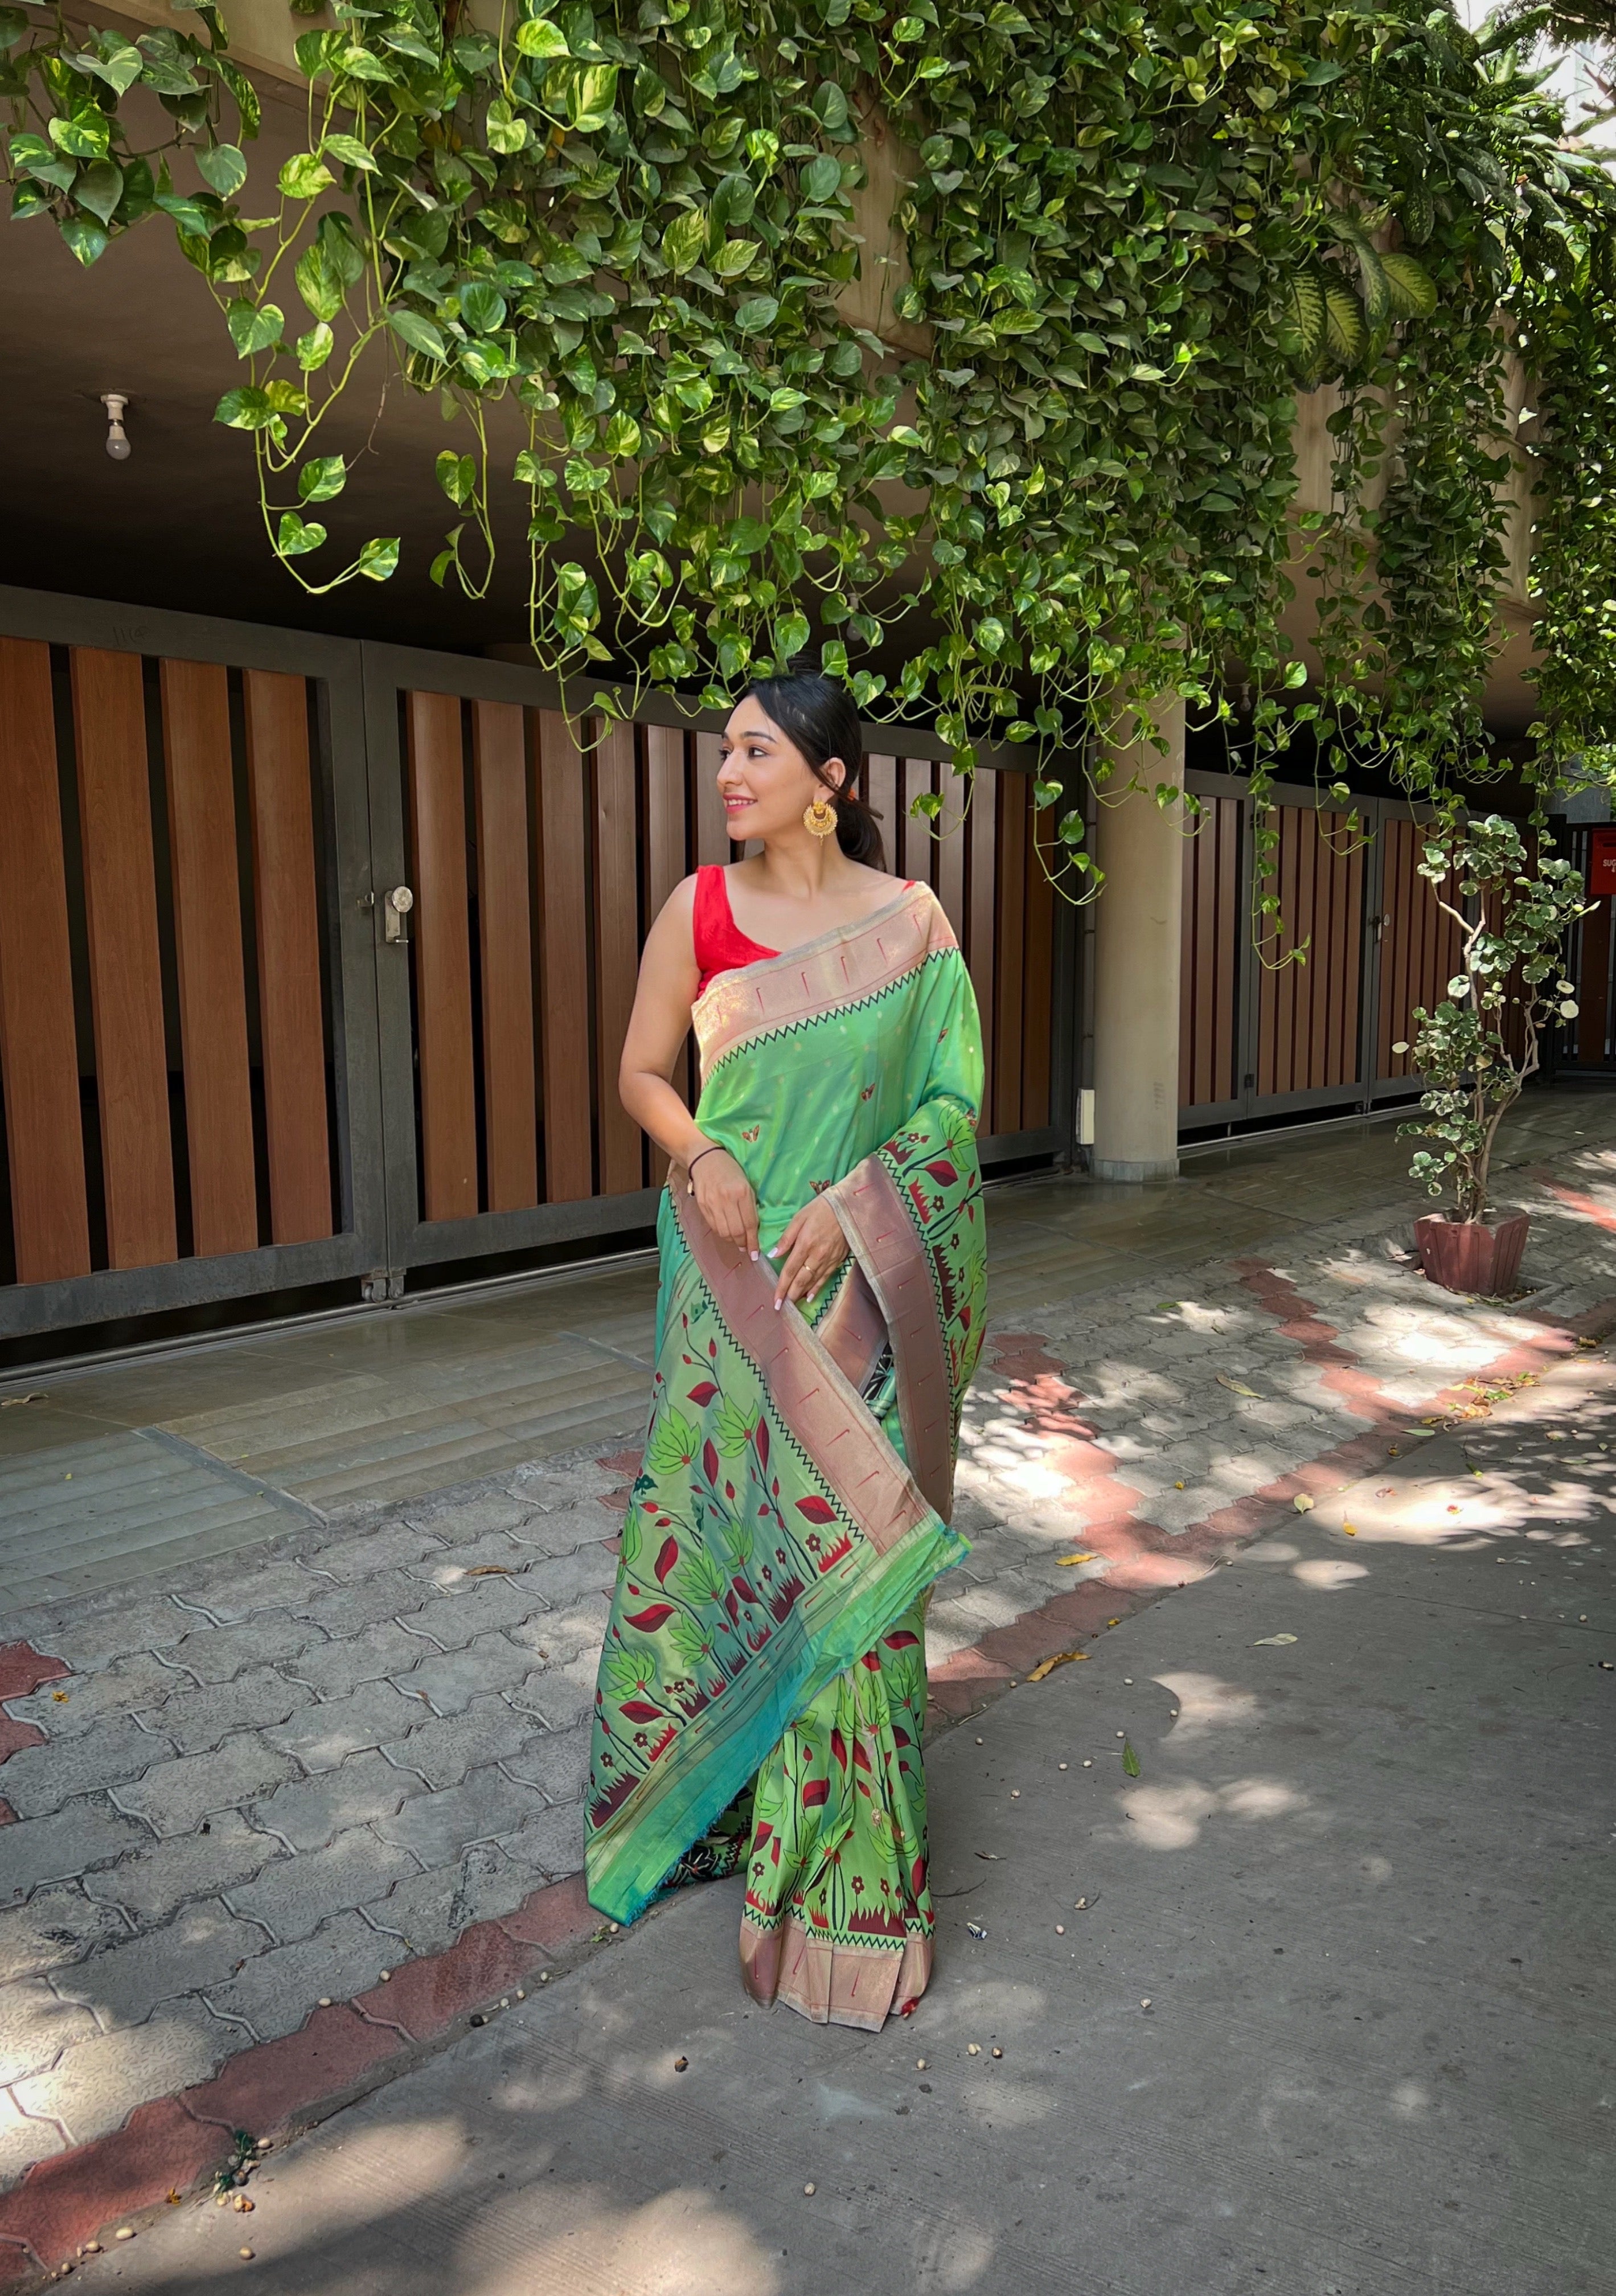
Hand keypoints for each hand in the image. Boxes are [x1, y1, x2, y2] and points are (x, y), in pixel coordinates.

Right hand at [688, 1143, 759, 1257]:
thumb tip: (753, 1229)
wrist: (705, 1158)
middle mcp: (727, 1199)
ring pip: (723, 1232)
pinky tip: (727, 1232)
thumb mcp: (747, 1183)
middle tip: (747, 1248)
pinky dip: (722, 1233)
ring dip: (732, 1241)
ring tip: (737, 1241)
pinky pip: (713, 1226)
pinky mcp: (702, 1206)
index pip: (749, 1223)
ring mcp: (712, 1203)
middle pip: (736, 1231)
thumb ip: (750, 1205)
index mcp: (742, 1192)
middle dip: (743, 1243)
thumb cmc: (730, 1169)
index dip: (753, 1241)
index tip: (755, 1252)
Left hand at [769, 1195, 850, 1311]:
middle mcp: (817, 1255)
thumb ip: (786, 1238)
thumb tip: (773, 1254)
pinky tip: (810, 1296)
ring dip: (802, 1294)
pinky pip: (826, 1278)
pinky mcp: (838, 1260)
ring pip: (813, 1281)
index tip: (775, 1299)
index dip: (781, 1287)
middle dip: (790, 1295)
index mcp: (805, 1244)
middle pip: (801, 1280)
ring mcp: (829, 1259)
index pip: (789, 1271)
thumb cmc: (821, 1209)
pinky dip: (817, 1288)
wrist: (848, 1206)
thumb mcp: (799, 1218)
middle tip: (782, 1307)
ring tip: (793, 1304)